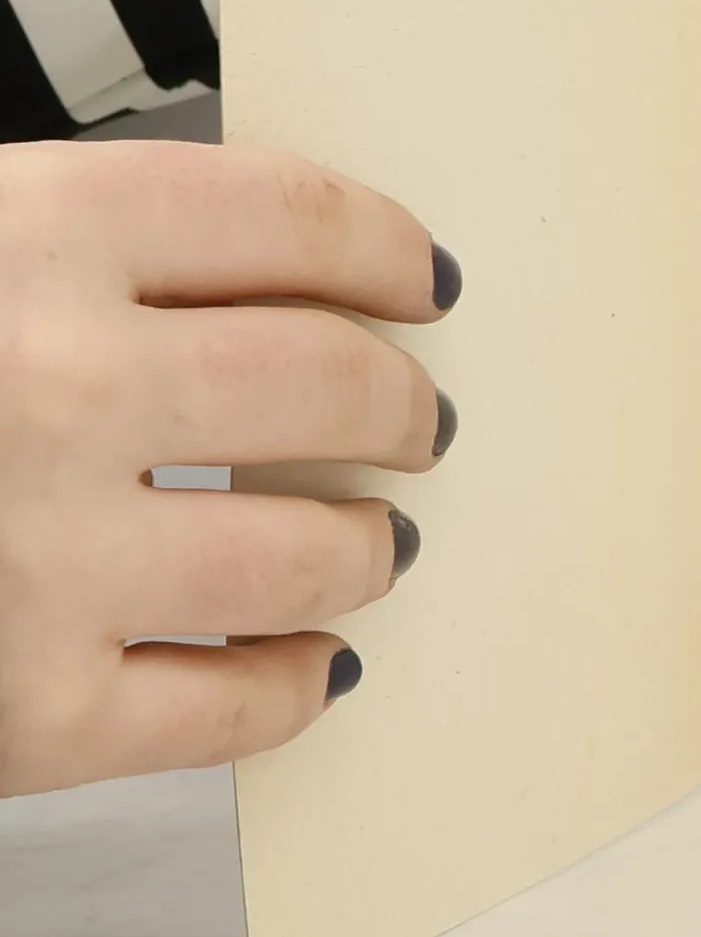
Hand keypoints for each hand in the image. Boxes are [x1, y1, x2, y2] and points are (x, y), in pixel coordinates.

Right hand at [0, 142, 458, 797]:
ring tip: (373, 542)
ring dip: (368, 548)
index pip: (292, 218)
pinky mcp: (20, 719)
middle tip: (419, 419)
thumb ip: (87, 251)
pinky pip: (231, 708)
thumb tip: (299, 278)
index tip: (424, 279)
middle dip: (403, 404)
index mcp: (21, 237)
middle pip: (333, 380)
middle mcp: (45, 388)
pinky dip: (291, 686)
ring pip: (312, 552)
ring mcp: (36, 561)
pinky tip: (302, 663)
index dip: (385, 248)